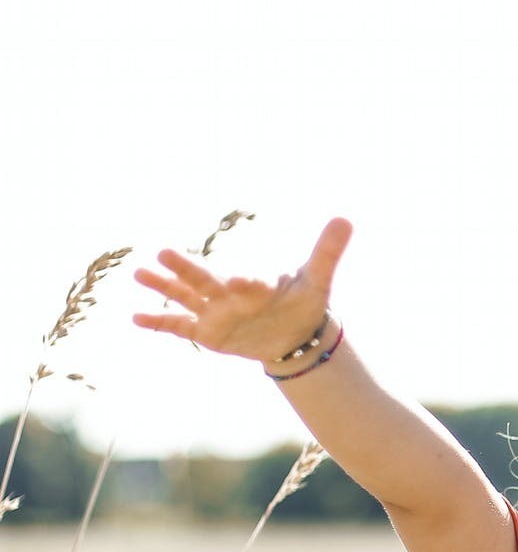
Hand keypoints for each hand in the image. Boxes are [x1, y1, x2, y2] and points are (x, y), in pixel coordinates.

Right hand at [131, 217, 351, 364]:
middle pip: (204, 279)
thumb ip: (327, 252)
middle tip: (163, 252)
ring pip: (184, 297)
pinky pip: (179, 326)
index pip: (249, 282)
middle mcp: (227, 292)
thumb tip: (346, 218)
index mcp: (253, 282)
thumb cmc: (302, 302)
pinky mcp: (207, 332)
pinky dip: (159, 322)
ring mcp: (214, 311)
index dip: (248, 284)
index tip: (243, 282)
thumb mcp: (317, 280)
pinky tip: (136, 317)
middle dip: (186, 268)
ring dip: (163, 286)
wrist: (292, 332)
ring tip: (139, 273)